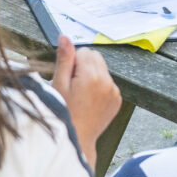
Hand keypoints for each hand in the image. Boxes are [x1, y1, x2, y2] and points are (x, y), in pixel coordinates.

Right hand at [51, 34, 121, 166]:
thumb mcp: (59, 85)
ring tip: (81, 95)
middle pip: (95, 57)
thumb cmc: (63, 114)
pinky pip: (108, 82)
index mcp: (91, 76)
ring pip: (102, 69)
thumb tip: (64, 37)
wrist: (77, 139)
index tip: (67, 78)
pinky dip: (99, 87)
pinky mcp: (117, 100)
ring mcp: (114, 91)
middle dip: (83, 66)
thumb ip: (64, 59)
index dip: (72, 62)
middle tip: (73, 86)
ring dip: (92, 76)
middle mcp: (107, 82)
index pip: (84, 51)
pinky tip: (89, 100)